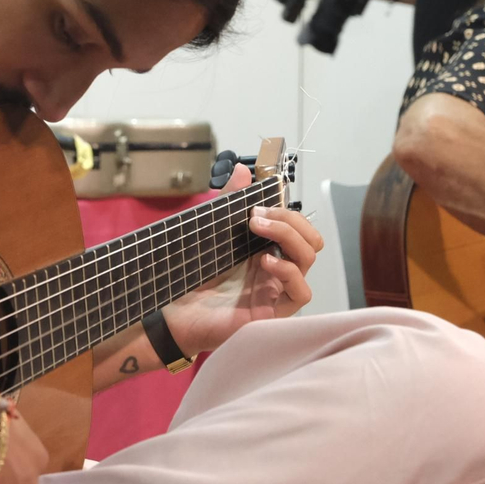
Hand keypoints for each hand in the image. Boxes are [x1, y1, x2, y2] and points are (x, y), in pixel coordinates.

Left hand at [163, 163, 321, 354]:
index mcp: (267, 251)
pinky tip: (265, 262)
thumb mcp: (212, 233)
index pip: (299, 228)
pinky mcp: (272, 313)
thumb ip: (228, 202)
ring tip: (257, 229)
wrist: (174, 312)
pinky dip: (289, 272)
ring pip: (308, 261)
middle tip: (258, 216)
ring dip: (289, 237)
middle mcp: (277, 270)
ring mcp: (277, 291)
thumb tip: (244, 170)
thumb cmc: (193, 277)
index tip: (257, 204)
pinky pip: (301, 293)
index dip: (287, 212)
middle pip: (310, 240)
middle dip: (291, 220)